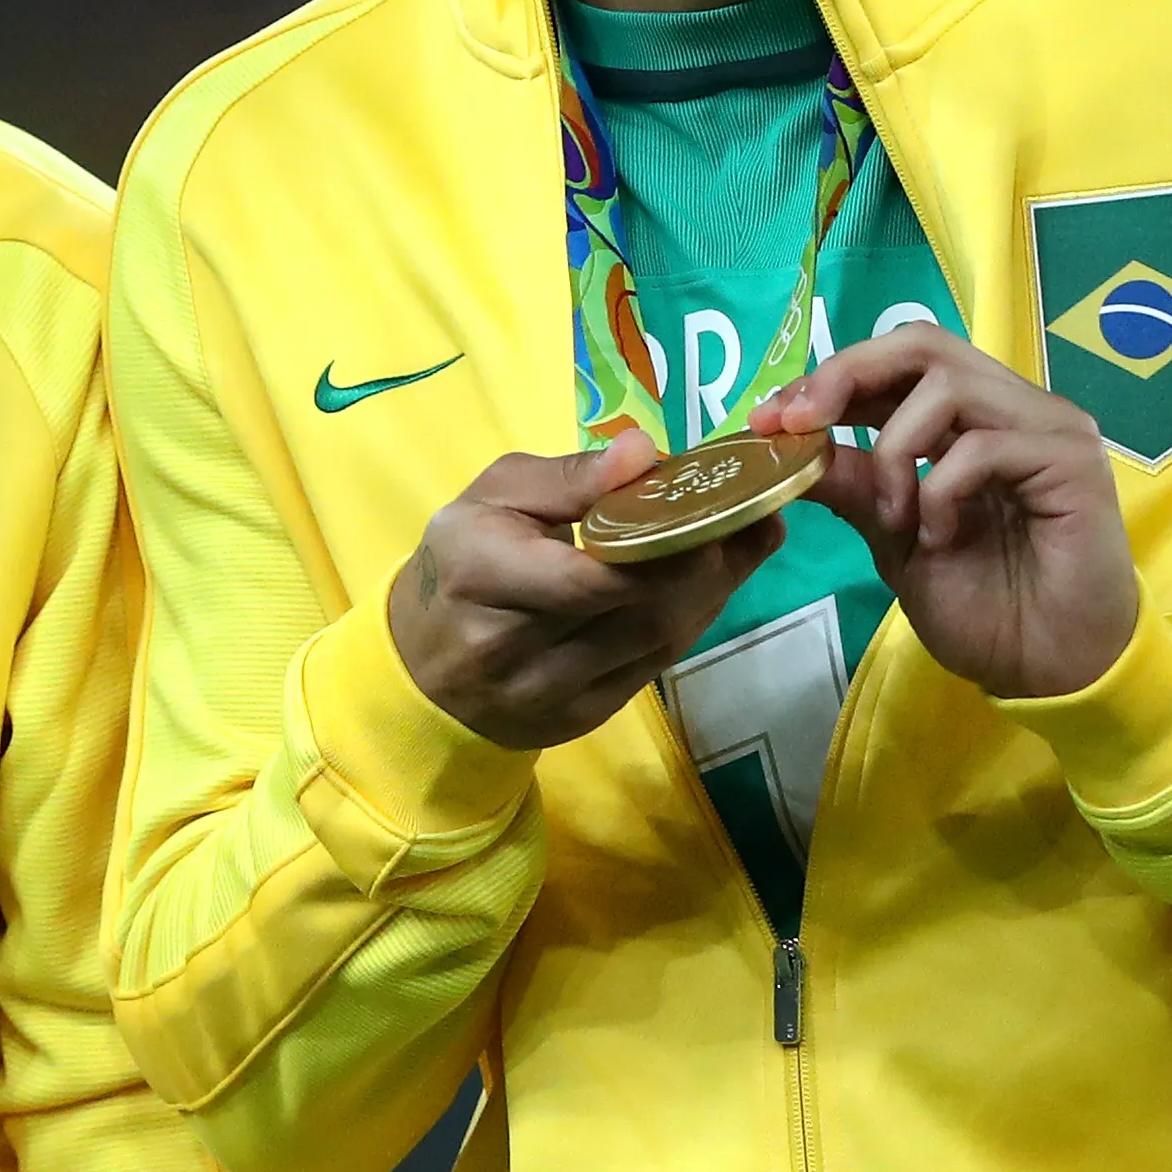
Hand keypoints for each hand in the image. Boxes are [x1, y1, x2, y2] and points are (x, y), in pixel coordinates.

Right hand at [386, 429, 780, 749]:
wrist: (423, 667)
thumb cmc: (462, 562)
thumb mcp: (494, 496)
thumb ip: (569, 476)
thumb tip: (643, 452)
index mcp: (479, 575)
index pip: (587, 578)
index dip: (661, 550)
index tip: (711, 508)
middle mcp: (511, 647)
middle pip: (636, 613)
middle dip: (704, 567)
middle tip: (749, 518)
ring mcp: (549, 695)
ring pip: (657, 644)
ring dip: (709, 594)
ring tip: (742, 544)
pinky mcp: (581, 719)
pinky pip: (654, 668)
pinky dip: (689, 623)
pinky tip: (707, 587)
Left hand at [763, 323, 1140, 699]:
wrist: (1049, 671)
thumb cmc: (986, 609)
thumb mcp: (894, 540)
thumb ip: (855, 484)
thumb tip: (788, 438)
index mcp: (973, 419)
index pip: (898, 360)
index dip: (830, 377)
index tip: (770, 419)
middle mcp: (1014, 407)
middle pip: (923, 343)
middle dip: (846, 375)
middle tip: (800, 425)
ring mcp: (1050, 427)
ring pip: (948, 386)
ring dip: (896, 450)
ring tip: (896, 519)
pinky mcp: (1073, 461)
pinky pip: (983, 445)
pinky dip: (940, 490)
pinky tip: (940, 538)